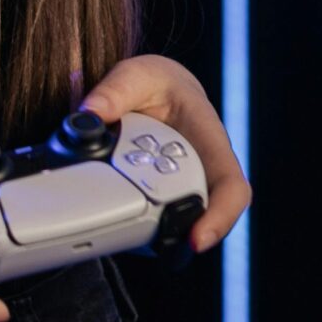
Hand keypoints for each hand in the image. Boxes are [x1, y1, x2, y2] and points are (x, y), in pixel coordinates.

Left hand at [77, 54, 253, 254]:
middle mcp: (201, 172)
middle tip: (149, 245)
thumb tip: (90, 113)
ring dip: (153, 236)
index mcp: (209, 141)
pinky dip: (134, 227)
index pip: (231, 186)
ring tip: (124, 237)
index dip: (221, 217)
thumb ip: (115, 91)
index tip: (197, 239)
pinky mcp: (156, 196)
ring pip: (175, 224)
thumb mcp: (137, 75)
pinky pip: (150, 218)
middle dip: (178, 235)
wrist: (152, 89)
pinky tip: (111, 227)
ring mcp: (180, 187)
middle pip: (202, 216)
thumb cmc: (157, 83)